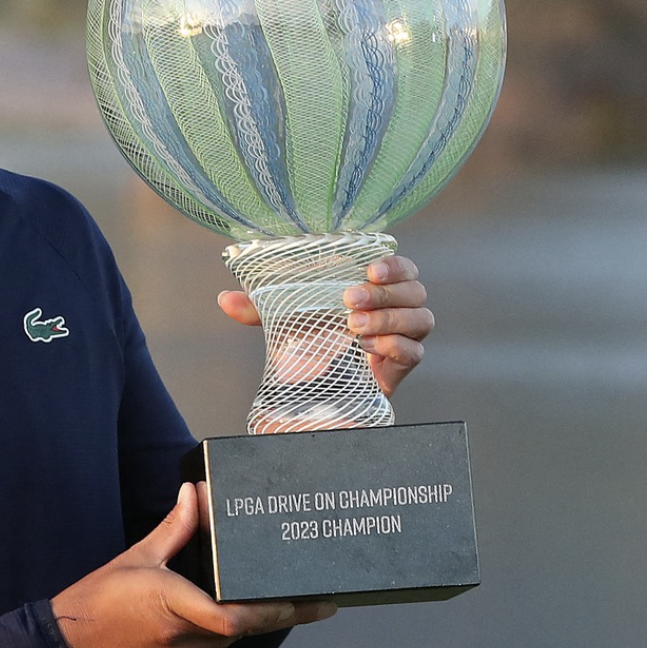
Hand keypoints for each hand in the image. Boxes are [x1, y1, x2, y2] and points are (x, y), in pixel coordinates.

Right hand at [51, 483, 335, 647]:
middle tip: (317, 602)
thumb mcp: (136, 557)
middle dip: (281, 614)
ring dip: (261, 622)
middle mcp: (181, 637)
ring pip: (233, 639)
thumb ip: (172, 528)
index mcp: (171, 606)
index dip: (267, 611)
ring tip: (292, 604)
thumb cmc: (96, 604)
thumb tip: (194, 496)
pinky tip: (246, 614)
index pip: (229, 618)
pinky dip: (235, 629)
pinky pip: (216, 645)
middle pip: (244, 629)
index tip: (296, 600)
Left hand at [217, 254, 432, 396]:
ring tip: (354, 326)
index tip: (370, 269)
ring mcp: (404, 335)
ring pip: (421, 319)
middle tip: (350, 300)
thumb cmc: (311, 336)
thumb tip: (225, 299)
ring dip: (389, 319)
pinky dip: (395, 346)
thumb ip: (258, 308)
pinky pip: (415, 352)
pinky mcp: (403, 364)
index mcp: (377, 286)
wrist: (322, 382)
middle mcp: (397, 307)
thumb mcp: (284, 318)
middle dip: (385, 294)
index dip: (394, 265)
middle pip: (415, 291)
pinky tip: (369, 349)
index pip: (403, 266)